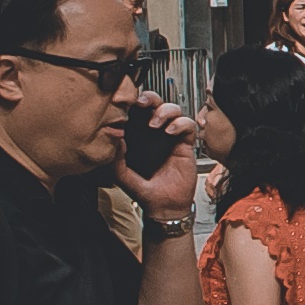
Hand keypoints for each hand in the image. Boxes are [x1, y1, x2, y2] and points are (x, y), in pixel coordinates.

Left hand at [121, 106, 204, 220]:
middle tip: (143, 103)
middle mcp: (155, 133)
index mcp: (139, 137)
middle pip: (157, 104)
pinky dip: (181, 124)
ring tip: (156, 124)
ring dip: (165, 111)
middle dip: (151, 98)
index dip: (135, 103)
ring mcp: (171, 137)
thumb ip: (116, 159)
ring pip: (174, 110)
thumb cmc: (145, 191)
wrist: (164, 206)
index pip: (138, 111)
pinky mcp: (186, 144)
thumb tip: (116, 137)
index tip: (128, 103)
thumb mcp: (122, 176)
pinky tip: (170, 132)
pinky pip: (189, 126)